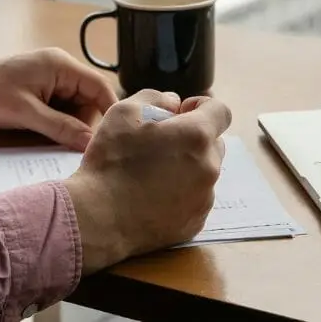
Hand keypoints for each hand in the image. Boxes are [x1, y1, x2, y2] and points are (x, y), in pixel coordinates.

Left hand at [0, 47, 116, 150]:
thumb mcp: (27, 113)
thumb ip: (62, 127)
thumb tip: (91, 144)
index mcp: (61, 65)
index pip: (100, 86)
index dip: (111, 111)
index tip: (118, 137)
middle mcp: (60, 70)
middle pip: (90, 100)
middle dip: (87, 124)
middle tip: (80, 148)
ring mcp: (49, 82)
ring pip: (76, 109)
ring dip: (71, 127)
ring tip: (61, 146)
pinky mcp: (39, 94)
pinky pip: (60, 112)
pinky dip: (59, 126)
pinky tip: (51, 140)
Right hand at [63, 91, 231, 274]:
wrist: (99, 219)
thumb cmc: (111, 161)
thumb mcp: (124, 112)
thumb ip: (155, 98)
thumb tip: (173, 103)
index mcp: (196, 137)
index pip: (221, 111)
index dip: (201, 106)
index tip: (178, 113)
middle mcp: (209, 168)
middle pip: (213, 143)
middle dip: (193, 138)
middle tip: (160, 144)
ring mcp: (204, 199)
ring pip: (204, 172)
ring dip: (187, 166)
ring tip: (153, 174)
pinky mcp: (195, 222)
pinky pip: (196, 199)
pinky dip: (182, 193)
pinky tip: (153, 196)